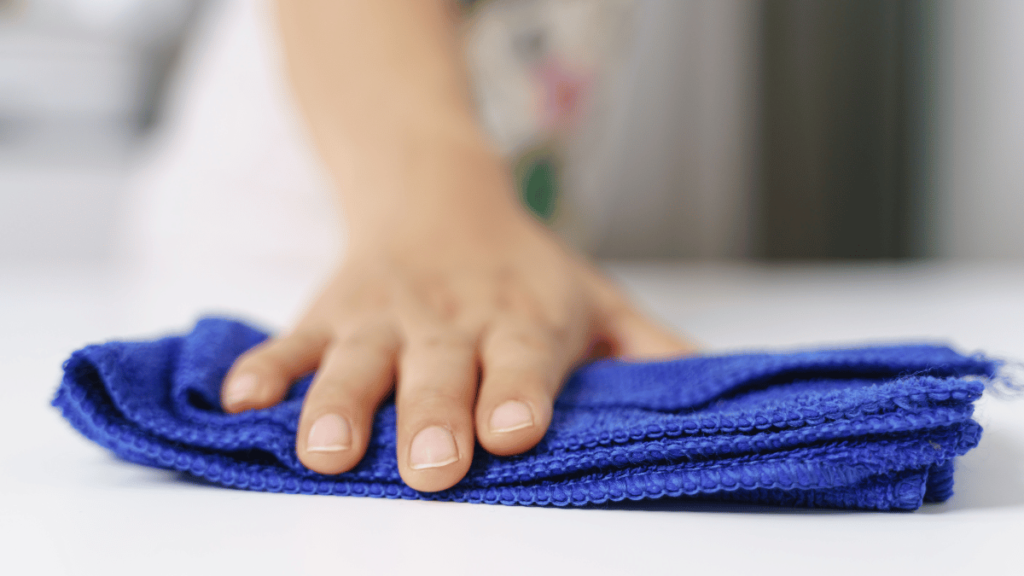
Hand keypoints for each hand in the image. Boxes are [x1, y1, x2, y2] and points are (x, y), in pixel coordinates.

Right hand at [220, 179, 693, 493]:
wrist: (434, 190)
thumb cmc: (522, 265)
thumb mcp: (596, 298)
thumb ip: (652, 350)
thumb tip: (725, 397)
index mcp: (519, 319)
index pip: (523, 360)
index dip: (519, 393)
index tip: (517, 432)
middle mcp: (449, 321)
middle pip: (438, 372)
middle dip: (431, 416)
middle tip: (430, 465)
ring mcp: (381, 318)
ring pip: (354, 363)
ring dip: (337, 404)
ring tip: (324, 449)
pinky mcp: (327, 315)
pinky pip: (289, 344)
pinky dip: (264, 370)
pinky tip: (243, 400)